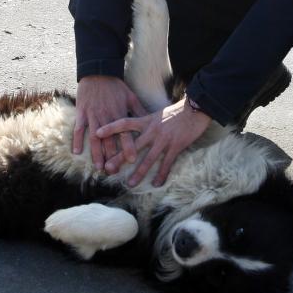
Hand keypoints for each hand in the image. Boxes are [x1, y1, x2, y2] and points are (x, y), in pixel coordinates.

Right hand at [73, 75, 144, 170]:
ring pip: (94, 137)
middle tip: (113, 171)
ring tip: (99, 167)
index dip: (128, 147)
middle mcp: (106, 116)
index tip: (132, 160)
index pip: (125, 133)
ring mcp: (92, 115)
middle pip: (109, 140)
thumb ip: (139, 111)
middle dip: (111, 156)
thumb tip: (153, 121)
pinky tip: (77, 152)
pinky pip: (79, 128)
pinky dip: (77, 140)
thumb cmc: (115, 86)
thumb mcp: (130, 96)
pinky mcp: (82, 112)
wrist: (97, 72)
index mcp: (119, 113)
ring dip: (96, 153)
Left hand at [96, 99, 211, 186]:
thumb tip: (134, 125)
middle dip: (119, 158)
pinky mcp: (176, 146)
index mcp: (146, 121)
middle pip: (132, 146)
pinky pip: (166, 163)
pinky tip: (156, 183)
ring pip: (148, 159)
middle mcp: (152, 130)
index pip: (125, 123)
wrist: (196, 109)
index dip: (110, 127)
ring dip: (139, 172)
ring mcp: (164, 139)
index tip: (97, 133)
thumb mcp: (157, 113)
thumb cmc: (176, 111)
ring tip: (130, 183)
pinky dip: (161, 174)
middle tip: (108, 169)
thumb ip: (146, 121)